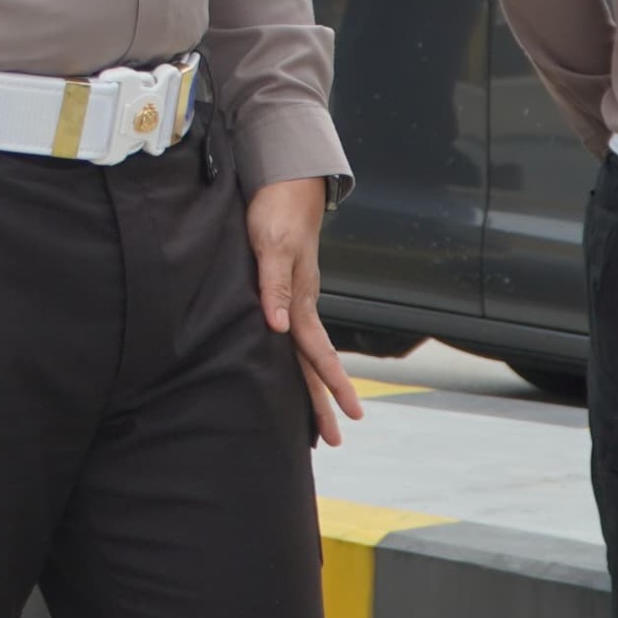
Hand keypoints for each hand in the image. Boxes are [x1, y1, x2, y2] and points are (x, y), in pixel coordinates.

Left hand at [247, 176, 362, 444]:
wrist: (285, 180)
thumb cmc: (275, 210)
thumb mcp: (271, 247)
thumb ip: (274, 287)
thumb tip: (278, 329)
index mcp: (301, 298)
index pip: (315, 350)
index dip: (328, 383)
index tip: (347, 414)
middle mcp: (302, 301)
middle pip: (314, 359)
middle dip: (326, 398)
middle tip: (338, 437)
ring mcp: (297, 294)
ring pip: (306, 347)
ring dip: (313, 381)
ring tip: (320, 415)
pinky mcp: (285, 284)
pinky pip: (294, 329)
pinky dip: (297, 354)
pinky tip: (291, 364)